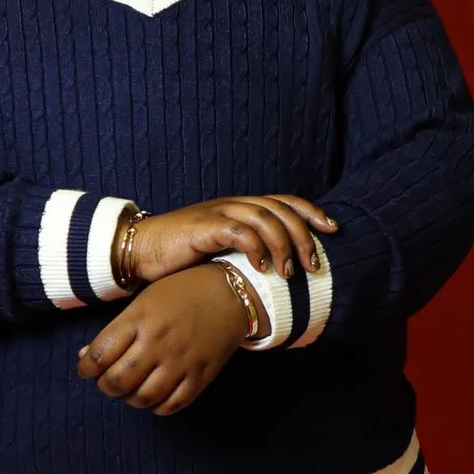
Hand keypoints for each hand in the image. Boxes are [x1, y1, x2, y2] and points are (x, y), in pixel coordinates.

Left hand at [76, 268, 254, 416]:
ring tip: (130, 389)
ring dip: (129, 399)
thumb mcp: (143, 301)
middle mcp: (158, 342)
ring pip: (143, 398)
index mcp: (139, 319)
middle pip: (118, 381)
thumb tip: (87, 357)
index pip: (99, 355)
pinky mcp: (201, 375)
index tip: (86, 369)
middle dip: (105, 387)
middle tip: (107, 382)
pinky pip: (173, 405)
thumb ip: (116, 330)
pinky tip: (154, 395)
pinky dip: (157, 406)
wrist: (229, 293)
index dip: (85, 368)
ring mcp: (181, 361)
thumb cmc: (181, 292)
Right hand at [128, 193, 333, 282]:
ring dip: (283, 246)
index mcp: (240, 208)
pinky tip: (261, 268)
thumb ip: (248, 253)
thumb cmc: (181, 256)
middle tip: (313, 265)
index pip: (284, 201)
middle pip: (281, 210)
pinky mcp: (203, 227)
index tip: (333, 229)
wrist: (140, 250)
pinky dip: (255, 248)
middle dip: (303, 236)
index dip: (311, 212)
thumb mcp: (222, 252)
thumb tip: (279, 273)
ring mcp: (218, 213)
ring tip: (288, 273)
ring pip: (265, 218)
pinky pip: (239, 231)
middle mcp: (233, 205)